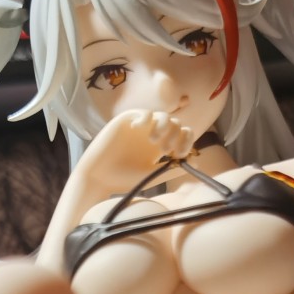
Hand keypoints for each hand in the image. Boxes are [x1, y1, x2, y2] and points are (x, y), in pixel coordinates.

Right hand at [76, 110, 196, 196]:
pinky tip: (139, 129)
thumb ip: (171, 169)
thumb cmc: (123, 180)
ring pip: (163, 116)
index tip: (180, 153)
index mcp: (160, 148)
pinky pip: (144, 112)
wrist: (99, 177)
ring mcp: (141, 127)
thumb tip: (195, 161)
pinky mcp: (127, 120)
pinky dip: (146, 118)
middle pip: (176, 124)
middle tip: (166, 150)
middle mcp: (152, 135)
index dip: (186, 140)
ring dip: (164, 126)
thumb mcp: (152, 176)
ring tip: (155, 141)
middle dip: (175, 135)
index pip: (182, 136)